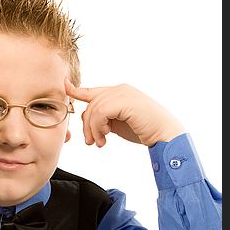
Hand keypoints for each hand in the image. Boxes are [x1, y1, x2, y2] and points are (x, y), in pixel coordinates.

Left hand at [65, 80, 184, 146]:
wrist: (165, 134)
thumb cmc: (144, 130)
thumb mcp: (118, 123)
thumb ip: (104, 118)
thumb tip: (88, 121)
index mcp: (119, 92)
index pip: (92, 91)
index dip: (76, 90)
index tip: (64, 87)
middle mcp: (120, 89)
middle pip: (90, 104)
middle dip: (87, 126)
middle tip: (92, 142)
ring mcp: (123, 93)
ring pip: (93, 110)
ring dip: (93, 130)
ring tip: (101, 142)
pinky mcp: (125, 101)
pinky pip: (100, 112)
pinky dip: (99, 127)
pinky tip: (106, 137)